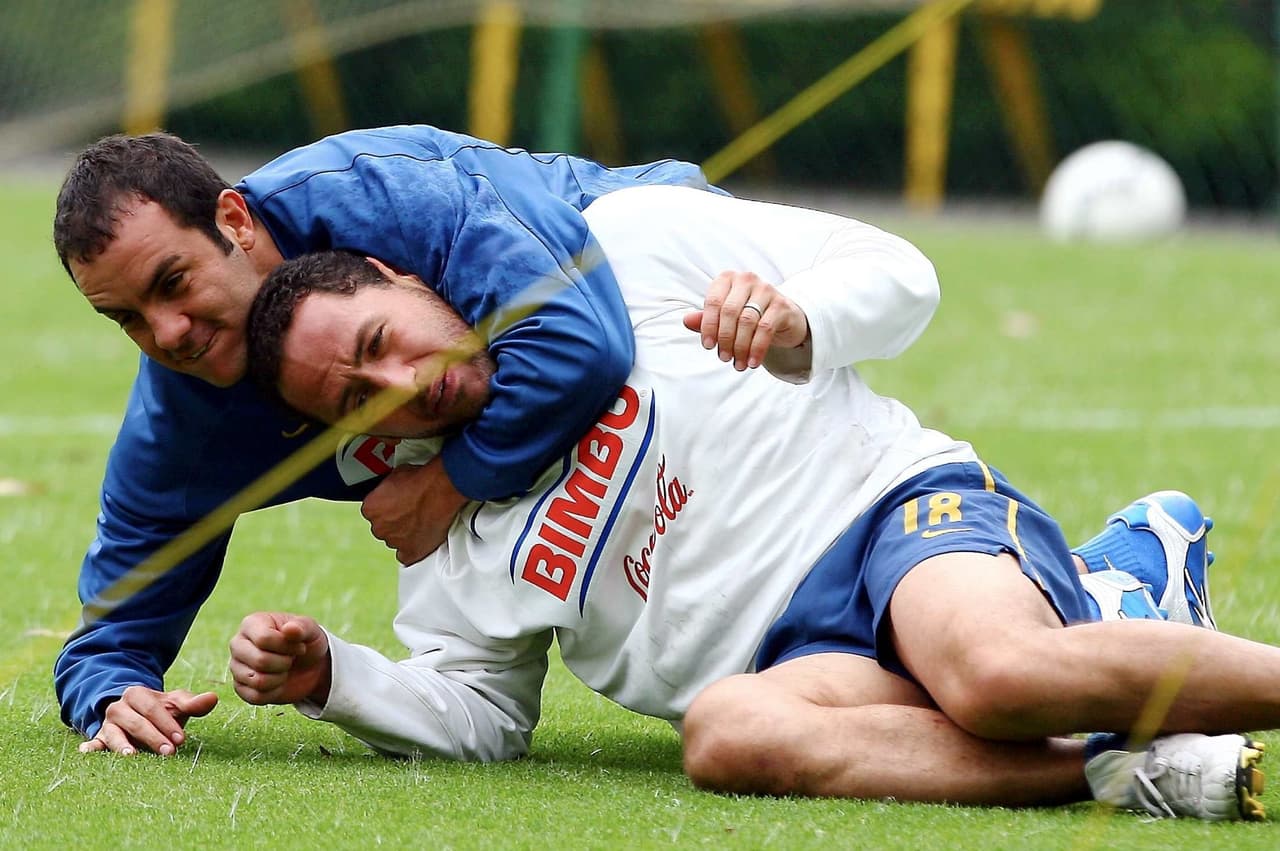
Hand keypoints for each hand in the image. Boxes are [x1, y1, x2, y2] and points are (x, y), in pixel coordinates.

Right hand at [79, 686, 217, 755]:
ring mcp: (107, 723)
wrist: (133, 712)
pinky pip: (94, 741)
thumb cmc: (158, 711)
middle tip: (169, 753)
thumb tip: (213, 698)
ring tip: (130, 756)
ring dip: (122, 745)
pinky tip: (86, 751)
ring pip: (114, 733)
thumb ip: (192, 702)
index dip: (167, 723)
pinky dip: (90, 747)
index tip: (181, 739)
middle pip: (136, 722)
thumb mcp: (174, 704)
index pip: (153, 709)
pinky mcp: (99, 738)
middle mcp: (120, 707)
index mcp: (138, 694)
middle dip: (153, 737)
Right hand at [229, 612, 330, 705]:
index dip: (288, 647)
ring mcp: (236, 666)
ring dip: (280, 678)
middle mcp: (238, 643)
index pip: (264, 639)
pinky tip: (278, 682)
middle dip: (284, 663)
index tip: (299, 645)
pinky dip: (274, 692)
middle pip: (260, 661)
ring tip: (283, 669)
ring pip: (257, 681)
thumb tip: (290, 629)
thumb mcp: (311, 630)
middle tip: (290, 659)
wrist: (308, 667)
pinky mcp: (240, 687)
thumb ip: (301, 627)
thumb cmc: (305, 642)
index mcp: (252, 623)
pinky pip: (256, 696)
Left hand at [361, 456, 467, 563]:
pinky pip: (407, 556)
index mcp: (370, 509)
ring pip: (396, 540)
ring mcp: (394, 541)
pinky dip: (413, 549)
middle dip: (395, 522)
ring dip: (405, 534)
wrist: (441, 490)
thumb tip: (392, 490)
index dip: (387, 508)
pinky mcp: (411, 552)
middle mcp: (379, 527)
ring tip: (420, 522)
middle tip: (411, 513)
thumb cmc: (421, 480)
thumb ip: (387, 490)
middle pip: (384, 527)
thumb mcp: (396, 475)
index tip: (397, 504)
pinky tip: (421, 537)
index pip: (374, 512)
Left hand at [682, 271, 808, 370]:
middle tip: (724, 358)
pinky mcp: (781, 304)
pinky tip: (752, 362)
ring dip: (740, 347)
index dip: (709, 326)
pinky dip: (757, 348)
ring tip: (738, 364)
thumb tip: (687, 321)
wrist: (783, 317)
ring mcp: (766, 290)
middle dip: (725, 339)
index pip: (713, 301)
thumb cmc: (748, 314)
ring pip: (747, 321)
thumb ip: (706, 318)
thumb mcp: (725, 316)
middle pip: (729, 312)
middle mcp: (746, 279)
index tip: (708, 346)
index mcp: (728, 279)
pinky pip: (765, 329)